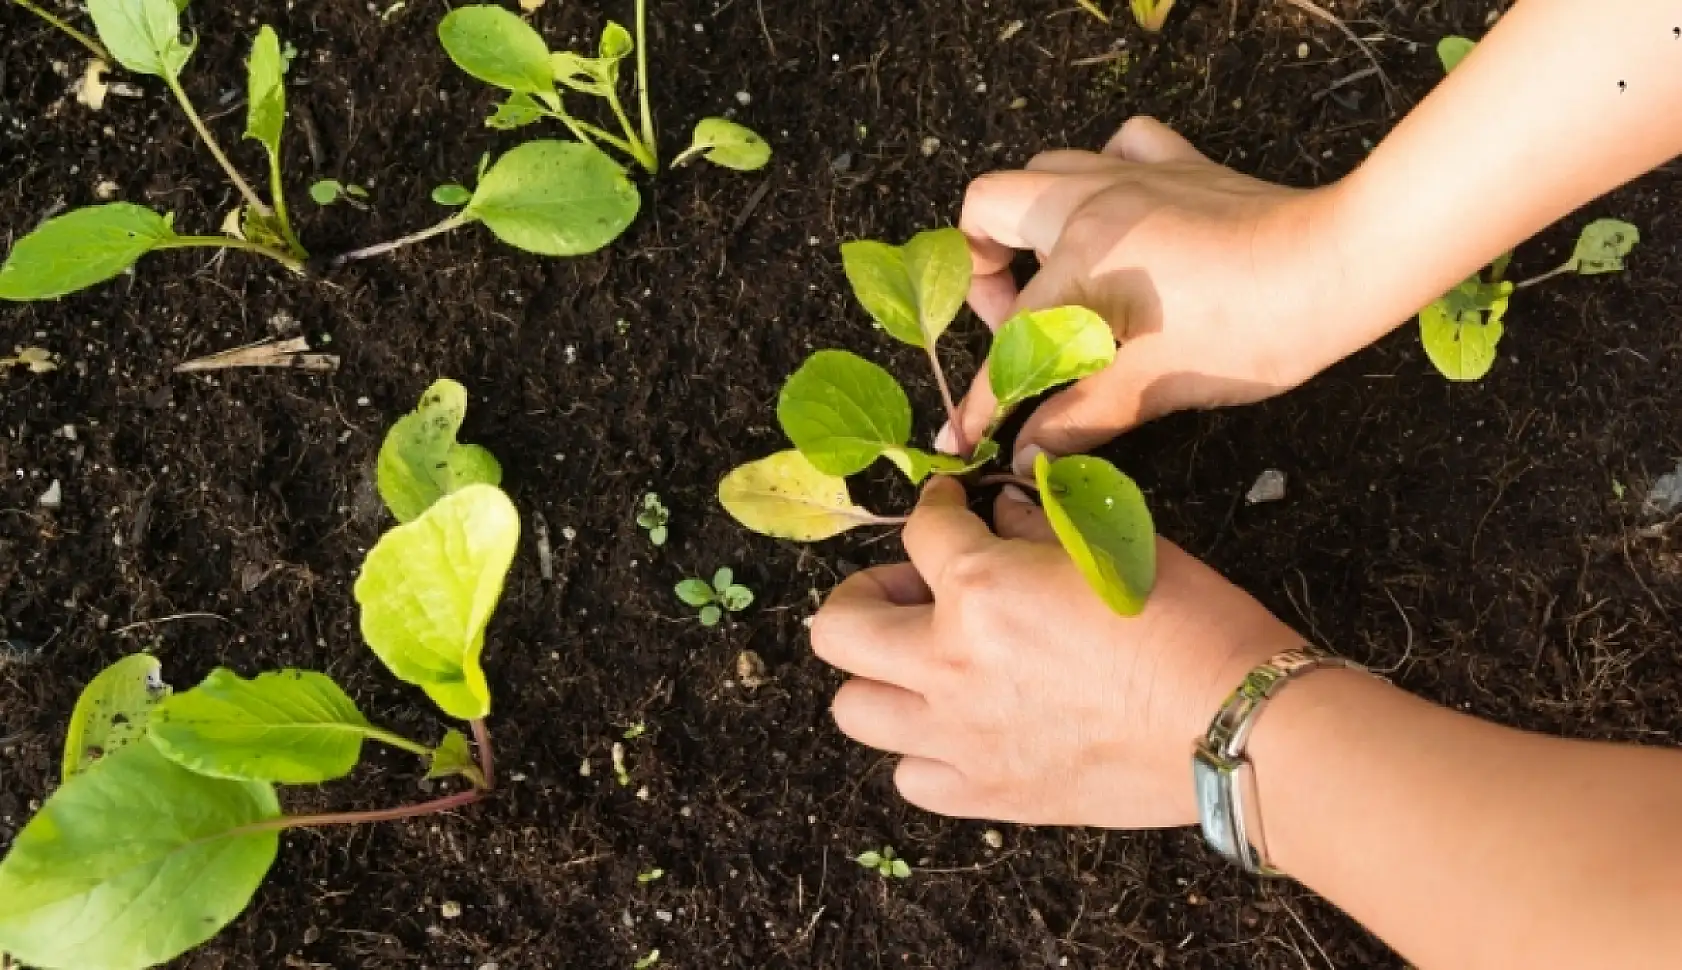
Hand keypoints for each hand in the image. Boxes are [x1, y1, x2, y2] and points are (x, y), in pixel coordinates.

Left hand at [809, 478, 1303, 828]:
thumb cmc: (1188, 621)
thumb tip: (1003, 514)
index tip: (952, 511)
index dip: (936, 508)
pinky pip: (911, 777)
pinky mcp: (987, 794)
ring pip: (854, 710)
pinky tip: (960, 729)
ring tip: (925, 665)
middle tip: (910, 590)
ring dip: (879, 676)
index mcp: (979, 587)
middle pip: (837, 628)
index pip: (920, 530)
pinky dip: (922, 751)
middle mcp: (948, 663)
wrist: (1232, 723)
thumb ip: (1038, 525)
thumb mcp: (1111, 543)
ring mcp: (958, 737)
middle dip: (863, 594)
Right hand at [947, 117, 1374, 470]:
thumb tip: (1028, 452)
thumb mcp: (1155, 386)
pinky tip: (1118, 218)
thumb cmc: (1255, 328)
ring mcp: (1135, 172)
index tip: (967, 431)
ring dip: (1033, 223)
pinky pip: (1117, 146)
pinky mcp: (1180, 164)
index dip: (983, 396)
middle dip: (985, 270)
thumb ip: (1079, 418)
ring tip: (1059, 278)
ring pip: (1045, 170)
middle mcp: (1093, 200)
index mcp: (1082, 256)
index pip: (1013, 336)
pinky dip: (1103, 177)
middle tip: (1021, 324)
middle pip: (988, 206)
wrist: (1342, 266)